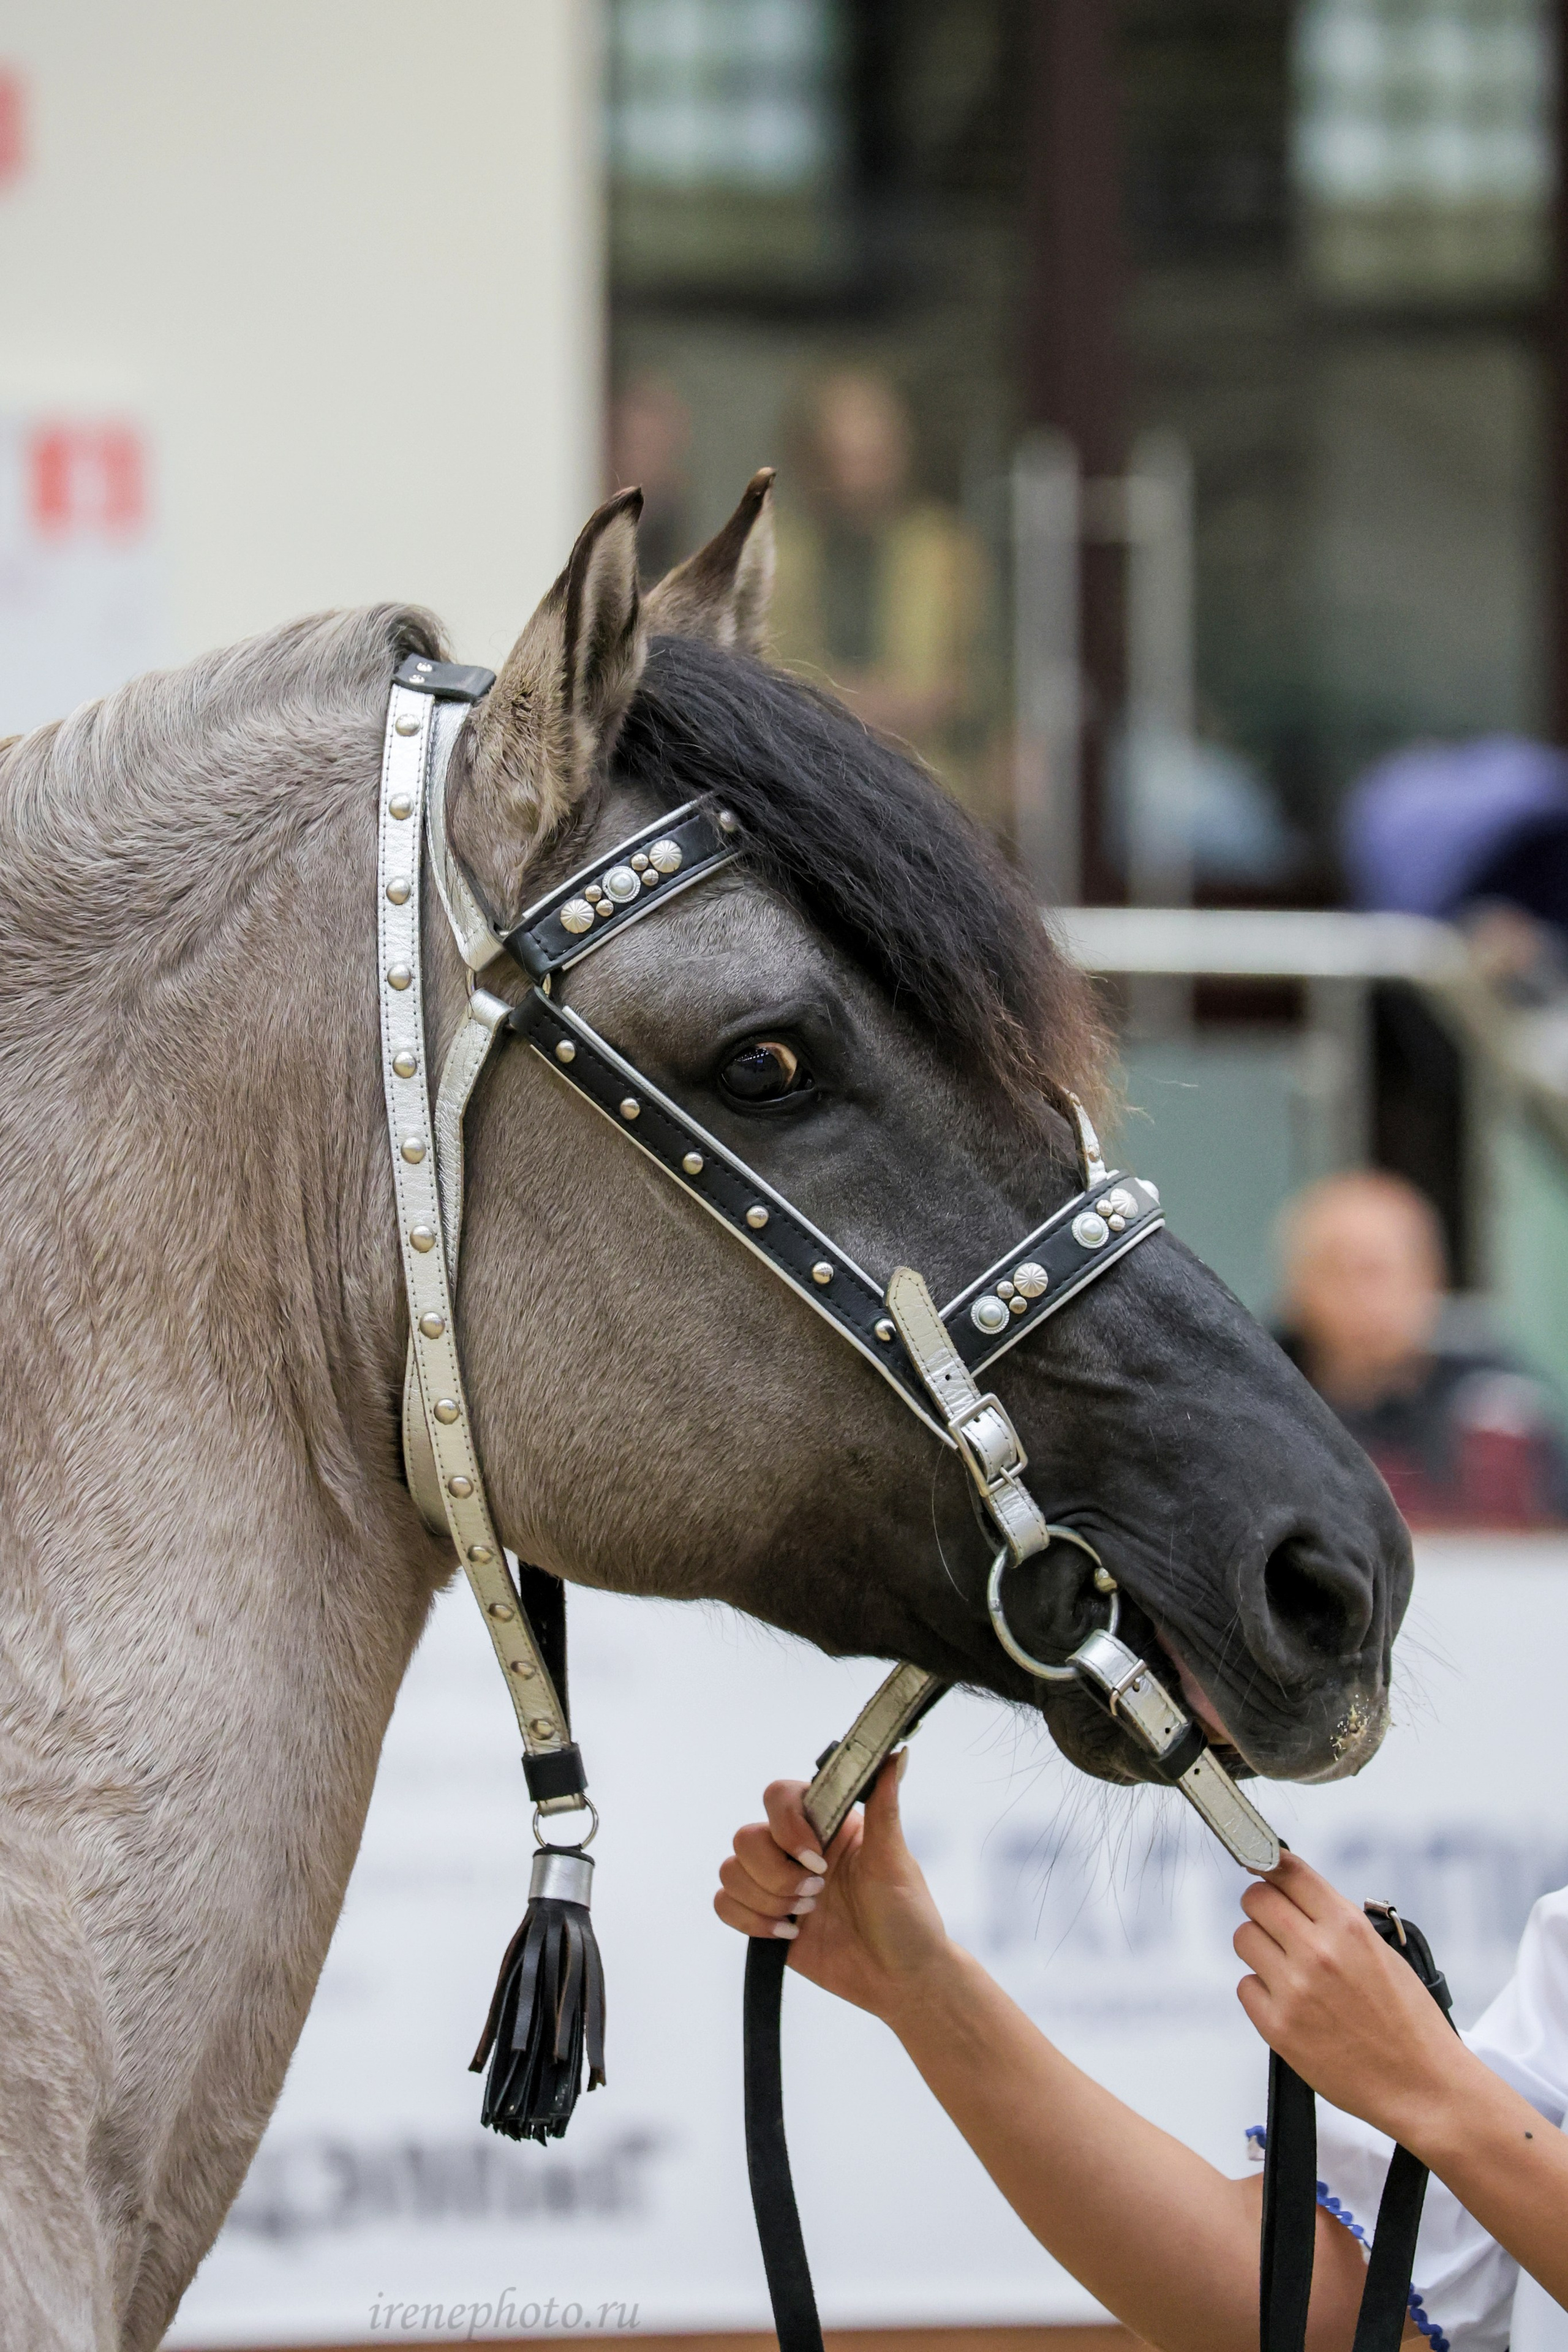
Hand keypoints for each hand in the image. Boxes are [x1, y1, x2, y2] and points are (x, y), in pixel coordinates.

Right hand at [713, 1753, 955, 2020]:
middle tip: (817, 1895)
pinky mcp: (765, 1918)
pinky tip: (789, 1934)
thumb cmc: (907, 1917)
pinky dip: (750, 1921)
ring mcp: (778, 1883)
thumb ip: (885, 1806)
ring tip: (806, 1916)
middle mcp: (796, 1849)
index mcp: (825, 1824)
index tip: (817, 1861)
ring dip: (766, 1899)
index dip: (786, 1827)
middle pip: (746, 1837)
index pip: (779, 1796)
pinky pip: (725, 1905)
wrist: (900, 1980)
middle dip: (776, 1874)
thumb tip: (894, 1754)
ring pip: (731, 1871)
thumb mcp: (896, 1861)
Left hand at [1234, 1853, 1467, 2145]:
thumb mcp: (1384, 1952)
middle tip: (1275, 1922)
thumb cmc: (1411, 2023)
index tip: (1261, 1864)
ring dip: (1260, 1948)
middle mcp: (1317, 1952)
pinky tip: (1289, 2003)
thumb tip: (1296, 1895)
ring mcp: (1294, 1990)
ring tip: (1285, 1966)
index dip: (1269, 1864)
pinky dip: (1261, 1992)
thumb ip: (1337, 1922)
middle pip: (1256, 1900)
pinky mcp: (1278, 2027)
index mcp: (1348, 1927)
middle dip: (1263, 1907)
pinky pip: (1245, 1987)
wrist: (1424, 2087)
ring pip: (1243, 1938)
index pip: (1288, 1870)